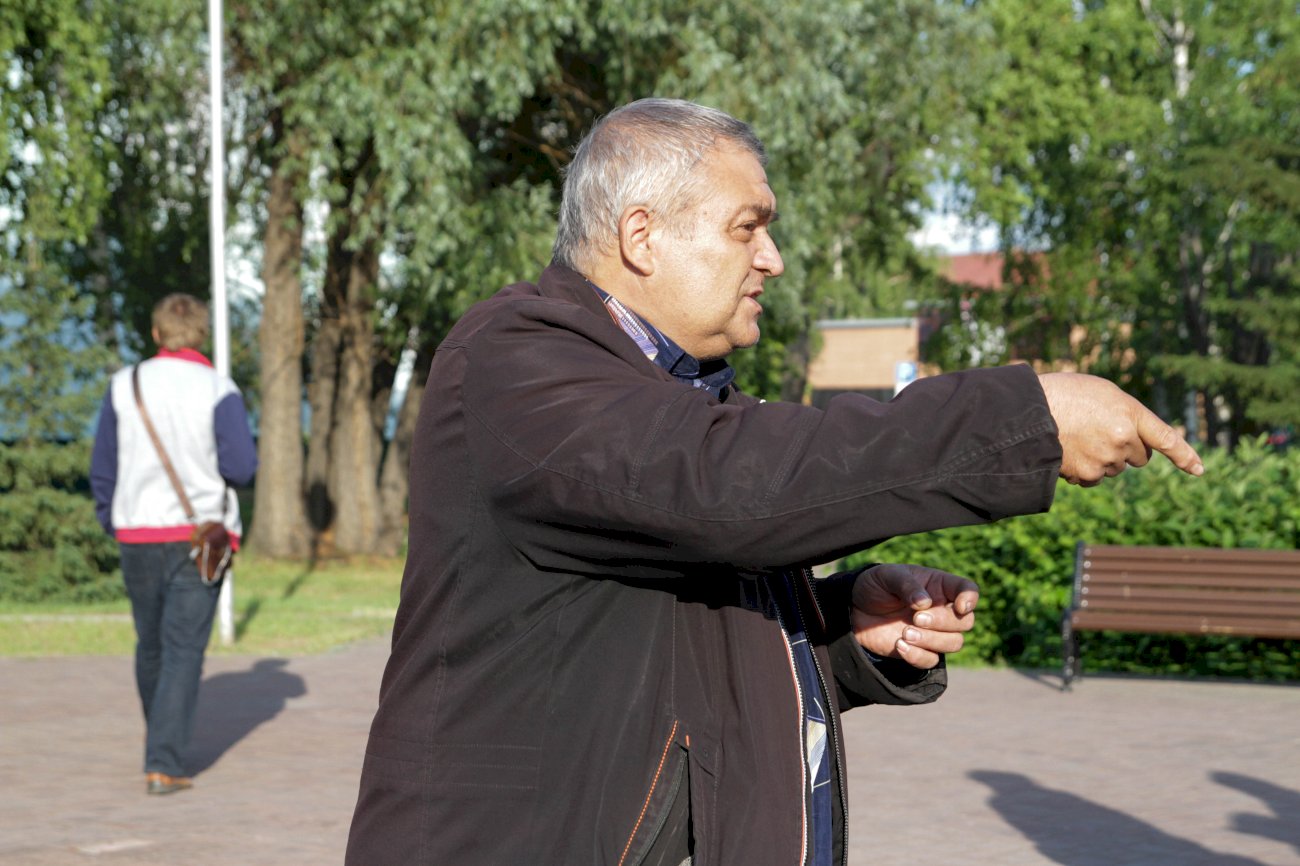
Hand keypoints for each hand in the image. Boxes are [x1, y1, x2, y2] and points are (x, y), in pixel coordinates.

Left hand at [849, 564, 978, 669]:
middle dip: (944, 622)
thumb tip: (925, 602)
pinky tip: (899, 645)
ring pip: (955, 643)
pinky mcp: (920, 650)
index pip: (968, 590)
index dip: (970, 598)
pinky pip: (932, 660)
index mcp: (939, 586)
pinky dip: (917, 656)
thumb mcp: (887, 576)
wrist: (854, 609)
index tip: (960, 606)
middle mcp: (942, 609)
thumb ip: (906, 585)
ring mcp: (933, 632)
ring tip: (905, 633)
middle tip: (916, 618)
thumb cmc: (875, 586)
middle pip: (965, 622)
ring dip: (932, 640)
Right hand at [1038, 372, 1203, 485]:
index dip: (1185, 456)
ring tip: (1077, 439)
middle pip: (1138, 456)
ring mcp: (1105, 459)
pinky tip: (1070, 453)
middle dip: (1127, 449)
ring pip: (1115, 468)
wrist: (1027, 412)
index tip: (1199, 471)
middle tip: (1100, 433)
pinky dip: (1086, 470)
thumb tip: (1132, 446)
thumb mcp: (1102, 393)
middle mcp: (1123, 439)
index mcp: (1130, 413)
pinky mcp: (1087, 475)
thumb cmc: (1063, 394)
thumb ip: (1125, 414)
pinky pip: (1095, 479)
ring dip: (1104, 459)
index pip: (1167, 438)